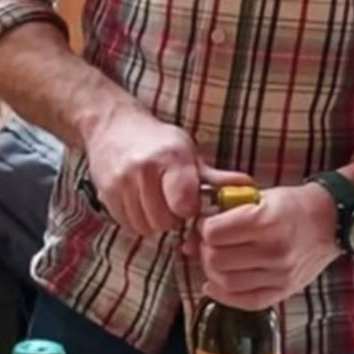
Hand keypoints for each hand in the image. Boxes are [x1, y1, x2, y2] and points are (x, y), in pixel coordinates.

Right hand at [83, 103, 249, 238]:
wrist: (111, 125)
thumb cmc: (156, 140)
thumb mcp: (187, 152)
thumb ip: (214, 177)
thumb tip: (248, 188)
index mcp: (171, 158)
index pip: (185, 205)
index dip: (190, 209)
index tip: (190, 202)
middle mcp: (143, 171)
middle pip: (165, 221)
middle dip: (172, 217)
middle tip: (172, 200)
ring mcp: (120, 184)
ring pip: (145, 227)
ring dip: (154, 220)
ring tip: (156, 199)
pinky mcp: (105, 195)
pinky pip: (128, 225)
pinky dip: (137, 219)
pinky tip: (140, 200)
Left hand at [192, 183, 340, 309]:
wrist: (332, 220)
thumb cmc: (295, 204)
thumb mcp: (263, 195)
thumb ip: (230, 210)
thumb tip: (196, 229)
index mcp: (267, 220)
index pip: (215, 233)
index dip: (204, 227)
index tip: (206, 224)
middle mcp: (273, 250)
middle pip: (217, 260)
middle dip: (205, 250)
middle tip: (208, 242)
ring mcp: (280, 274)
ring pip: (227, 282)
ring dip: (212, 272)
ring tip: (214, 259)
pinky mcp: (284, 290)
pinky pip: (245, 301)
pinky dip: (224, 296)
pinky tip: (214, 284)